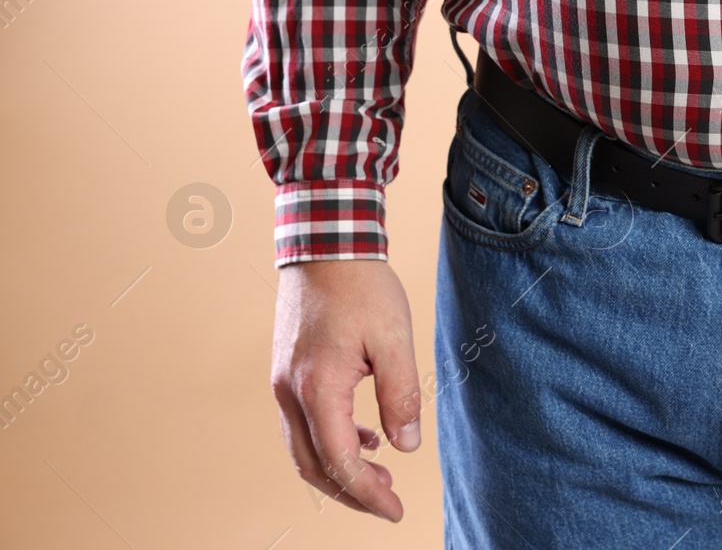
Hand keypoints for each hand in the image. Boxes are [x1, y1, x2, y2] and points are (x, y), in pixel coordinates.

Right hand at [271, 260, 422, 521]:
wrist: (325, 243)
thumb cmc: (362, 286)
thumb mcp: (394, 338)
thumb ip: (400, 394)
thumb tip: (406, 446)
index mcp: (318, 388)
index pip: (340, 461)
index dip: (368, 493)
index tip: (396, 511)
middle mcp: (290, 392)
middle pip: (313, 466)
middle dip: (350, 492)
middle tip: (388, 503)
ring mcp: (283, 383)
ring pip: (304, 448)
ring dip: (338, 470)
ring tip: (379, 475)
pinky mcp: (287, 371)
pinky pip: (303, 424)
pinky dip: (330, 441)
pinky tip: (364, 437)